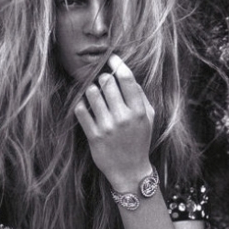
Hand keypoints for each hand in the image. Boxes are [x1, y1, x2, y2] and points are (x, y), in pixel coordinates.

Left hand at [74, 53, 155, 191]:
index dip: (118, 64)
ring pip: (92, 93)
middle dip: (103, 78)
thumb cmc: (139, 141)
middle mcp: (123, 118)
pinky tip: (85, 106)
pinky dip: (81, 105)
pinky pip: (81, 111)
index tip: (111, 58)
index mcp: (139, 111)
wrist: (130, 170)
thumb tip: (127, 75)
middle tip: (103, 82)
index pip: (127, 79)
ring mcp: (107, 127)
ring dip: (91, 89)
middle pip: (107, 83)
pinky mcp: (94, 136)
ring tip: (94, 94)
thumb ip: (140, 96)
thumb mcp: (148, 118)